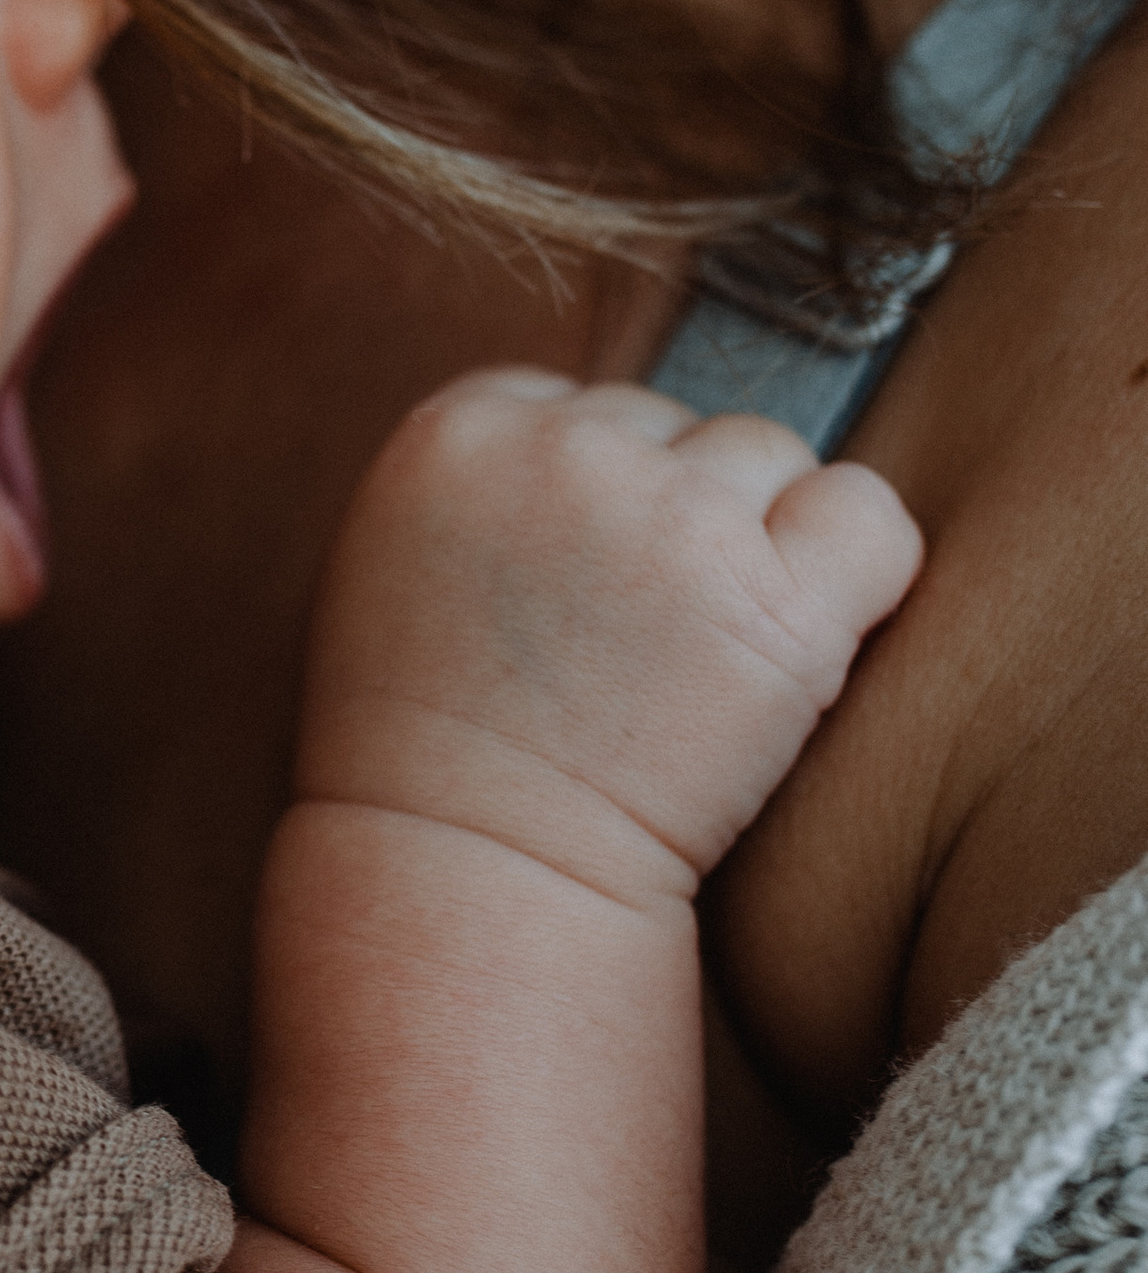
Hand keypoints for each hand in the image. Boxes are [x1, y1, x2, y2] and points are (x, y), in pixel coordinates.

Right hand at [295, 371, 923, 908]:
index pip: (576, 397)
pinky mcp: (775, 602)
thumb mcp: (401, 565)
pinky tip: (798, 648)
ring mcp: (673, 518)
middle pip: (678, 426)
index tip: (581, 588)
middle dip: (674, 518)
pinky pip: (871, 519)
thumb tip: (613, 446)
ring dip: (759, 546)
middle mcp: (562, 450)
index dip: (597, 495)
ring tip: (698, 661)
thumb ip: (489, 483)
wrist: (472, 875)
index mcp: (455, 433)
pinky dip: (859, 575)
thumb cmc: (428, 750)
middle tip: (636, 643)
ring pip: (770, 460)